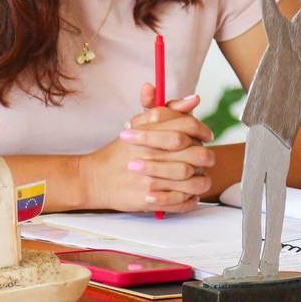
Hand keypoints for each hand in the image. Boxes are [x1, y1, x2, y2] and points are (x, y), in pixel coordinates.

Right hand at [81, 89, 213, 211]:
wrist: (94, 178)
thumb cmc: (120, 152)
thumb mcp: (139, 125)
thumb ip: (167, 111)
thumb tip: (194, 99)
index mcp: (150, 134)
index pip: (188, 126)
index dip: (202, 130)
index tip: (206, 136)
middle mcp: (151, 156)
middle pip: (196, 154)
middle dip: (207, 157)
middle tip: (206, 158)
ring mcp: (151, 180)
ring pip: (193, 180)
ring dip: (202, 179)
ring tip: (199, 177)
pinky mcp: (149, 200)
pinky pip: (182, 202)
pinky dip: (191, 199)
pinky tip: (190, 194)